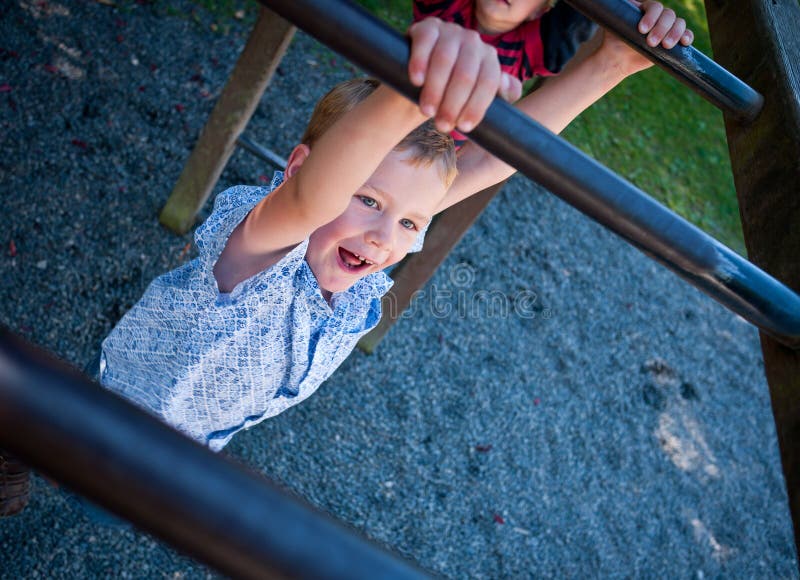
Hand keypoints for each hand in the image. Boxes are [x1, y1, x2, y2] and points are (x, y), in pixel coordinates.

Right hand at [407, 17, 521, 133]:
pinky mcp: (427, 28)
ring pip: (445, 59)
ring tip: (427, 111)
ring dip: (435, 89)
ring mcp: (450, 32)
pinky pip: (425, 42)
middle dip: (453, 104)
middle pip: (466, 74)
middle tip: (442, 126)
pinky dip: (420, 62)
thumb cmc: (453, 93)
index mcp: (489, 59)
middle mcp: (473, 42)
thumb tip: (509, 88)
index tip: (465, 127)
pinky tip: (417, 81)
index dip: (477, 106)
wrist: (420, 79)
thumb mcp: (479, 96)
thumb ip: (501, 94)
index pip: (488, 82)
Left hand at [591, 1, 694, 77]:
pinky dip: (687, 37)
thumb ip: (613, 13)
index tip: (641, 29)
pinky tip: (684, 42)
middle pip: (669, 15)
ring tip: (665, 45)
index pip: (655, 7)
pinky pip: (686, 35)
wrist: (618, 59)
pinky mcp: (673, 40)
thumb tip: (611, 2)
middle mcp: (658, 17)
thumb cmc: (614, 40)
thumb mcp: (612, 24)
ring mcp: (667, 28)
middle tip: (651, 42)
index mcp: (646, 10)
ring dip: (674, 33)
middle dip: (661, 28)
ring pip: (679, 23)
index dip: (651, 16)